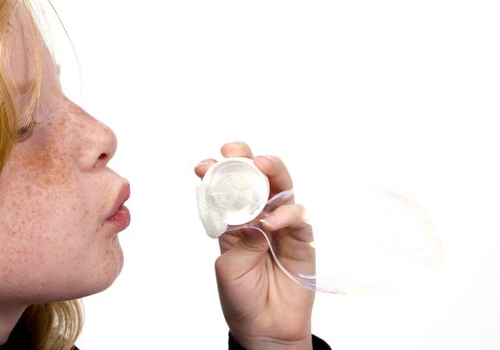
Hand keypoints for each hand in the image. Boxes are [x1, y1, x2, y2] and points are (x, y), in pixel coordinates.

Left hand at [195, 142, 314, 349]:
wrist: (265, 328)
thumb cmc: (241, 298)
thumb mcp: (229, 266)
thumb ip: (241, 240)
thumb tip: (257, 219)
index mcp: (234, 223)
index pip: (228, 190)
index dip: (217, 174)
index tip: (203, 165)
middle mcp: (259, 218)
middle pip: (257, 180)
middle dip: (246, 161)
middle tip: (235, 151)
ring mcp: (281, 226)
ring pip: (282, 189)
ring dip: (272, 173)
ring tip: (260, 164)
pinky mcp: (301, 238)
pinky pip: (297, 217)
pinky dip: (286, 214)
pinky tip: (272, 220)